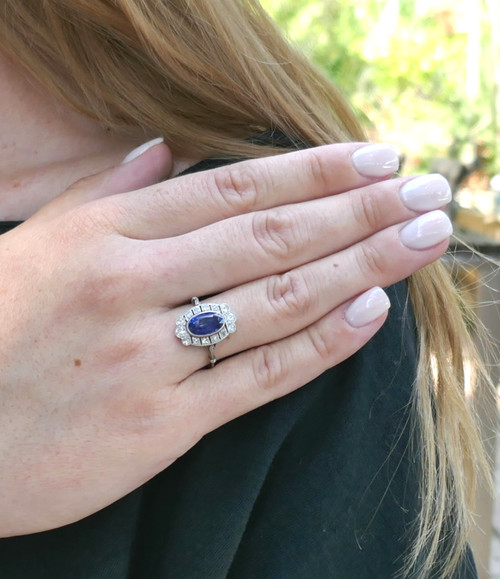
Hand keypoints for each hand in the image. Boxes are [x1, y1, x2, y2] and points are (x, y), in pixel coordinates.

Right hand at [0, 142, 450, 535]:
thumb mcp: (32, 244)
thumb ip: (107, 195)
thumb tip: (168, 153)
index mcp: (102, 236)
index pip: (232, 189)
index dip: (313, 172)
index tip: (376, 159)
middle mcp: (132, 288)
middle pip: (271, 238)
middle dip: (360, 213)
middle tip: (426, 194)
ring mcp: (151, 360)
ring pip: (279, 301)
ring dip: (361, 268)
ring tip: (420, 243)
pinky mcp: (162, 426)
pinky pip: (258, 377)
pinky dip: (321, 345)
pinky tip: (371, 313)